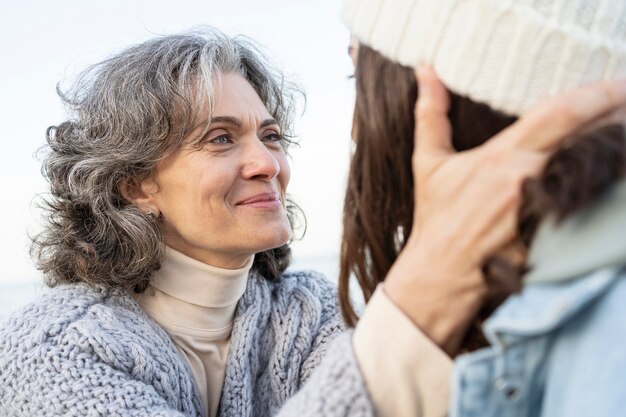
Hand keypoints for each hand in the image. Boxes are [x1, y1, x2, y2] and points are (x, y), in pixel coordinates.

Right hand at [385, 66, 625, 353]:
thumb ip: (431, 115)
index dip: (595, 94)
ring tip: (624, 135)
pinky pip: (586, 207)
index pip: (558, 114)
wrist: (439, 273)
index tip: (617, 84)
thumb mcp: (428, 163)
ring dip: (612, 152)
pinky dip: (601, 190)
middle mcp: (525, 180)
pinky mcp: (551, 238)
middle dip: (617, 117)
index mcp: (499, 157)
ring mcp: (542, 211)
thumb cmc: (435, 218)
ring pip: (593, 172)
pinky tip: (609, 178)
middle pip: (587, 138)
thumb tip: (425, 72)